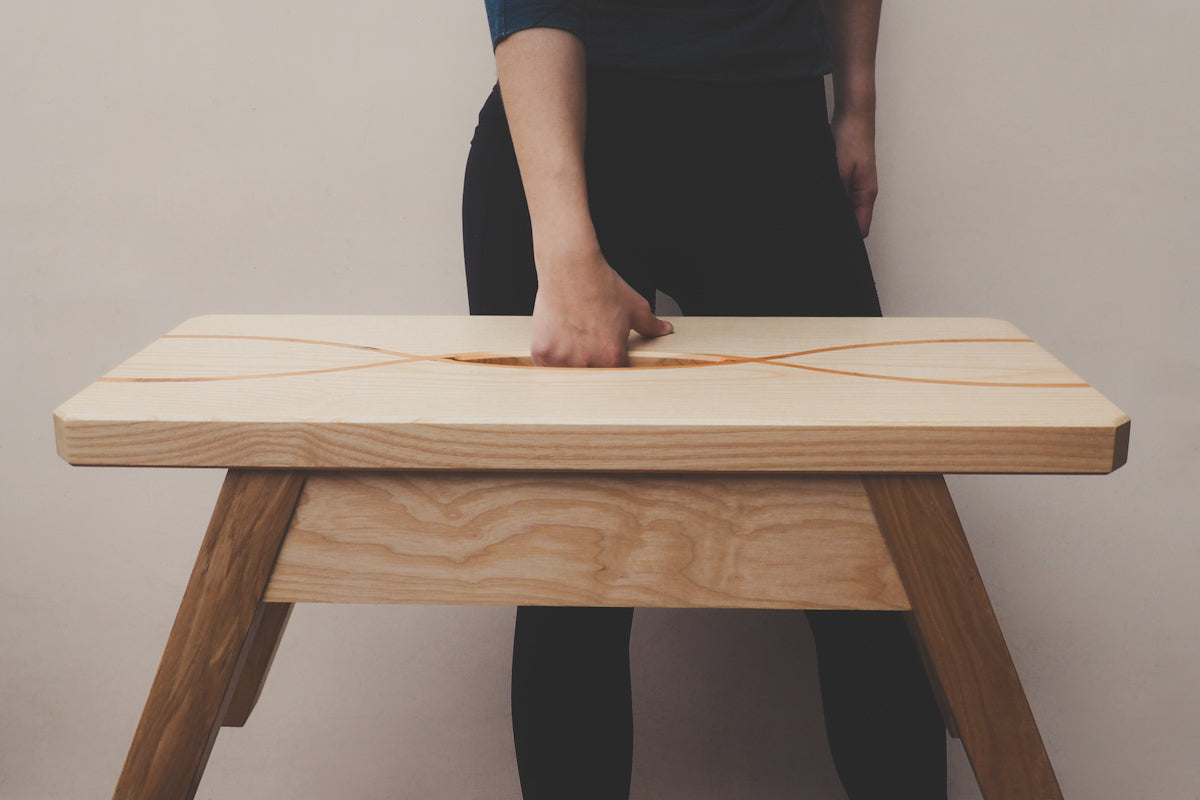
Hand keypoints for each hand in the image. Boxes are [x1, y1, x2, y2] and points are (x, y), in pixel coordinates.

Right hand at [530, 247, 672, 366]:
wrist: (570, 268)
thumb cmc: (600, 285)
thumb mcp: (635, 306)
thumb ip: (650, 325)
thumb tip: (664, 330)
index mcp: (612, 357)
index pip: (615, 374)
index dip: (612, 363)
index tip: (607, 354)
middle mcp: (588, 362)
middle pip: (590, 377)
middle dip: (590, 365)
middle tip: (587, 345)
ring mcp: (563, 360)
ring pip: (566, 375)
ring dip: (569, 365)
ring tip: (571, 342)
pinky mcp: (542, 353)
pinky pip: (545, 368)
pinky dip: (549, 360)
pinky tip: (555, 344)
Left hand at [830, 108, 878, 236]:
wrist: (853, 115)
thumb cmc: (851, 138)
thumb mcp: (839, 171)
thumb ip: (837, 196)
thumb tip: (832, 217)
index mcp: (866, 194)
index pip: (860, 229)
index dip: (847, 239)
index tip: (832, 244)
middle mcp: (865, 192)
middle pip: (854, 222)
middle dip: (839, 228)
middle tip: (821, 232)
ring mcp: (858, 185)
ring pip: (847, 209)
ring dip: (835, 212)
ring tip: (820, 214)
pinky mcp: (851, 176)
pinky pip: (843, 196)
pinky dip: (834, 199)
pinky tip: (823, 197)